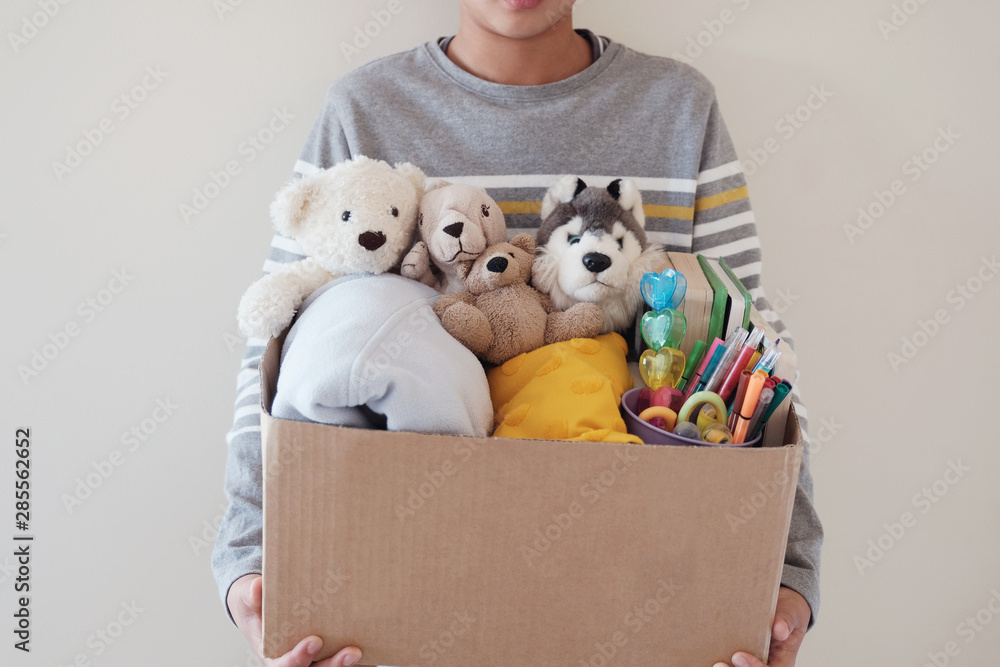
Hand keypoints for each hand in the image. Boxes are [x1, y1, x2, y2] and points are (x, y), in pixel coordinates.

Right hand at [228, 574, 371, 666]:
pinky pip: (347, 665)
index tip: (314, 640)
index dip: (299, 657)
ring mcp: (315, 661)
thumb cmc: (257, 606)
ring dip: (349, 666)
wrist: (263, 607)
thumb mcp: (248, 599)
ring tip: (368, 655)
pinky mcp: (330, 654)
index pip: (285, 666)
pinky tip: (377, 653)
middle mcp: (298, 663)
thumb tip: (258, 587)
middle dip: (334, 665)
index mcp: (273, 656)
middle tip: (353, 651)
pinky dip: (362, 662)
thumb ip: (252, 597)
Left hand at [713, 586, 810, 666]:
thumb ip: (786, 620)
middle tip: (719, 665)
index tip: (739, 655)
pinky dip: (715, 658)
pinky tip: (703, 656)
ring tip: (712, 663)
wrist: (782, 603)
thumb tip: (779, 629)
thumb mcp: (791, 613)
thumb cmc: (788, 611)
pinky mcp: (737, 654)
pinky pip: (729, 660)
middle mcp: (765, 664)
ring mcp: (750, 660)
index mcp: (781, 662)